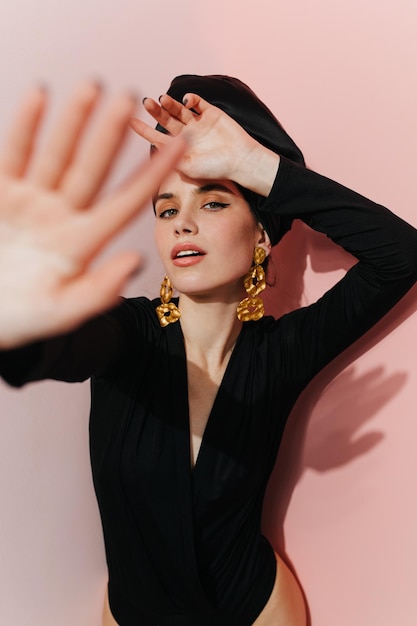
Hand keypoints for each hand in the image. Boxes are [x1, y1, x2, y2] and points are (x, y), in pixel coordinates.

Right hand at [0, 82, 184, 348]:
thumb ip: (99, 290)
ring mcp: (31, 202)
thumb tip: (137, 262)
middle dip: (111, 135)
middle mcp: (62, 217)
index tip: (181, 146)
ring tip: (93, 85)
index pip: (125, 203)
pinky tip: (40, 94)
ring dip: (73, 121)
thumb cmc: (20, 322)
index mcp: (83, 244)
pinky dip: (25, 126)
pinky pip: (14, 153)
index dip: (151, 174)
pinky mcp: (1, 193)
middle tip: (132, 98)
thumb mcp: (61, 313)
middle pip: (92, 169)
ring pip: (56, 154)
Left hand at [130, 93, 260, 182]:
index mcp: (178, 149)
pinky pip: (197, 102)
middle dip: (155, 111)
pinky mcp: (211, 113)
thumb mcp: (188, 168)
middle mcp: (186, 134)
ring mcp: (198, 123)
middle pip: (165, 119)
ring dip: (170, 103)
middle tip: (147, 102)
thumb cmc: (215, 169)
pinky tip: (187, 100)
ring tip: (164, 99)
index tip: (131, 121)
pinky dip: (190, 98)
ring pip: (179, 109)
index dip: (143, 129)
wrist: (241, 161)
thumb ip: (170, 157)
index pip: (155, 137)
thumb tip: (153, 145)